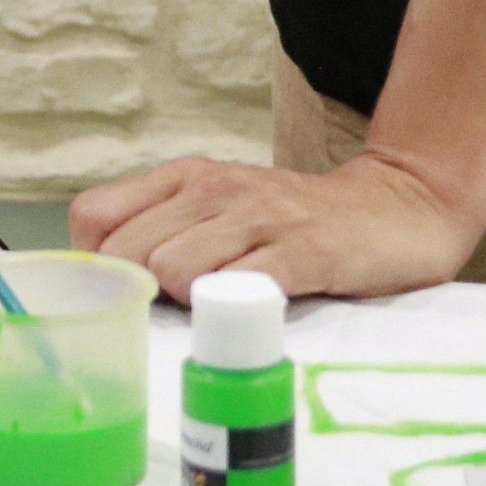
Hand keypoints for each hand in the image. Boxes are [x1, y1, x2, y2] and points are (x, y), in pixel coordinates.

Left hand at [65, 147, 484, 302]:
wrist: (393, 209)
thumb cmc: (291, 222)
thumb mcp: (216, 209)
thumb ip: (161, 230)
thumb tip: (104, 282)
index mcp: (185, 177)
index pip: (92, 216)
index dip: (98, 264)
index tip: (130, 289)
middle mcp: (214, 188)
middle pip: (128, 253)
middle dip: (142, 291)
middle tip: (184, 302)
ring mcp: (261, 217)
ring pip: (172, 269)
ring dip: (186, 302)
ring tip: (222, 301)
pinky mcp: (303, 251)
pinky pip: (239, 287)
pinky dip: (233, 308)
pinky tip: (251, 308)